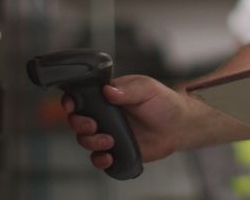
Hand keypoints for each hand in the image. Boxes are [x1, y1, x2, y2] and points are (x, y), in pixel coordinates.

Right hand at [64, 75, 182, 169]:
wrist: (179, 126)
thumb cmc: (164, 103)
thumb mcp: (148, 89)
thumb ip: (128, 89)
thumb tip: (108, 90)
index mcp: (108, 96)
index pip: (81, 96)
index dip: (71, 102)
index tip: (72, 106)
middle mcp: (105, 114)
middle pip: (77, 120)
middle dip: (79, 124)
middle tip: (94, 125)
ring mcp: (109, 132)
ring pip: (85, 140)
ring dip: (91, 142)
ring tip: (110, 141)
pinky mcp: (116, 150)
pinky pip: (98, 158)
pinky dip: (99, 160)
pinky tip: (109, 157)